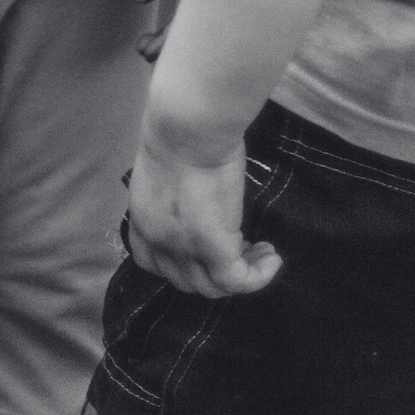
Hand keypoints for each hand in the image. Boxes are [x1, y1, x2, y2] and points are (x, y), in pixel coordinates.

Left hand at [126, 90, 279, 300]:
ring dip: (242, 273)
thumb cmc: (181, 131)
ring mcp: (182, 247)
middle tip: (244, 247)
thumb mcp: (168, 166)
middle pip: (185, 280)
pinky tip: (273, 258)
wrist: (188, 127)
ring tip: (263, 252)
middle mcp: (157, 241)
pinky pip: (238, 280)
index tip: (206, 249)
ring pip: (212, 287)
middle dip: (214, 270)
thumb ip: (176, 190)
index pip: (151, 263)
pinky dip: (258, 276)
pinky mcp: (212, 247)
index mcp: (141, 219)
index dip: (181, 264)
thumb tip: (198, 192)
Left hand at [131, 0, 225, 59]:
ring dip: (198, 29)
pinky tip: (199, 5)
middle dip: (179, 45)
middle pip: (210, 31)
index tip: (143, 47)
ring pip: (224, 16)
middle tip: (151, 47)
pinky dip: (215, 11)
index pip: (188, 28)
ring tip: (169, 33)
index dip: (164, 46)